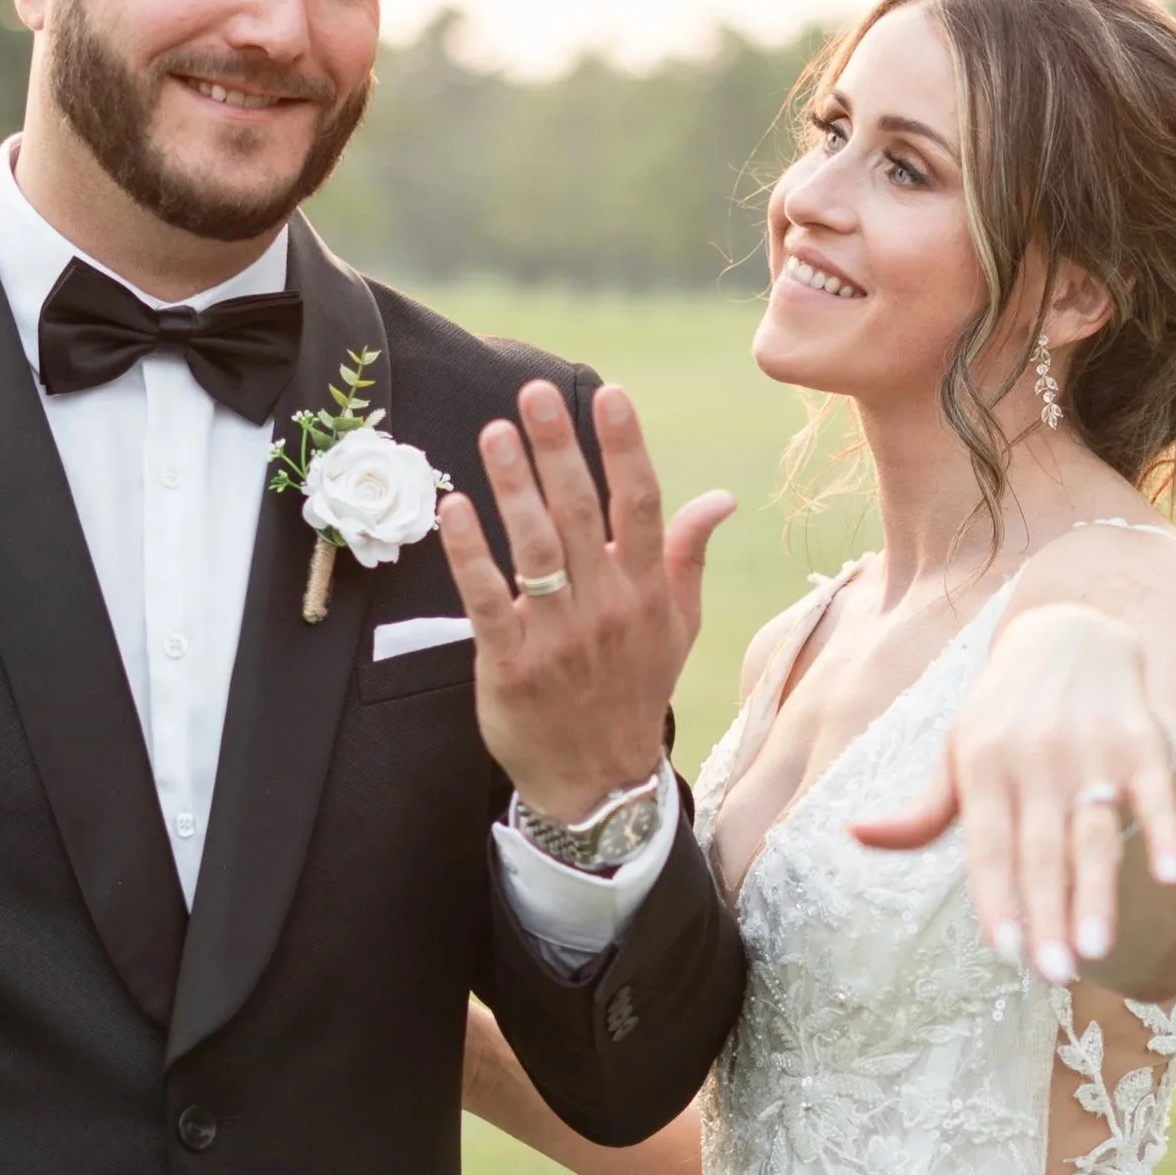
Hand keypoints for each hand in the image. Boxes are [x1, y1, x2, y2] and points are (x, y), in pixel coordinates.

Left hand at [440, 379, 734, 822]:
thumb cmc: (635, 690)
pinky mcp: (511, 664)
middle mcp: (605, 607)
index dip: (625, 449)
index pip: (641, 506)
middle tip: (534, 395)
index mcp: (646, 592)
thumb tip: (720, 498)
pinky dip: (470, 554)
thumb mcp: (678, 626)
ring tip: (495, 434)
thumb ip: (688, 555)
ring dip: (512, 487)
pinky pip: (487, 600)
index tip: (611, 397)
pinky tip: (455, 509)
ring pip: (534, 548)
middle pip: (580, 513)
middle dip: (557, 449)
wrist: (599, 778)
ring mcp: (557, 637)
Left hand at [852, 599, 1175, 981]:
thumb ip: (922, 810)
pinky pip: (1153, 789)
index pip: (988, 844)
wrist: (1069, 634)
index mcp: (982, 765)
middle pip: (1040, 848)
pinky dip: (1164, 830)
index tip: (1005, 950)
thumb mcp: (957, 753)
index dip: (996, 897)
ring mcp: (1089, 748)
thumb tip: (854, 836)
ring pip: (1094, 831)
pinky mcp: (1139, 739)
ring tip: (1097, 950)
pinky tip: (1171, 875)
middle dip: (1047, 913)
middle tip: (1053, 973)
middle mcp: (1033, 758)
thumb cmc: (1001, 714)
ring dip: (1097, 891)